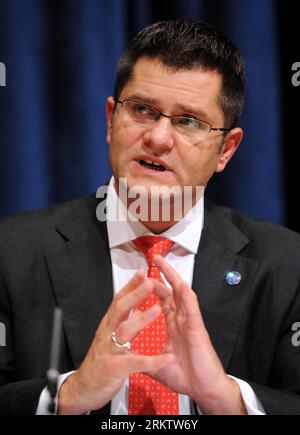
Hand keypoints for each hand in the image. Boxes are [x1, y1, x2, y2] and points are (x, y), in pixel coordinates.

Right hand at [58, 270, 174, 414]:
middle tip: (149, 283)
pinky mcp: (114, 368)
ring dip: (141, 319)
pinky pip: (135, 362)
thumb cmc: (99, 361)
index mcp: (108, 325)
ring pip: (124, 330)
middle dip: (135, 294)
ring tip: (157, 309)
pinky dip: (152, 360)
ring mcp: (109, 349)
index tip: (142, 272)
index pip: (119, 300)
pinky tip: (167, 358)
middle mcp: (107, 333)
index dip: (130, 286)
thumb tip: (134, 305)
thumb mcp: (108, 336)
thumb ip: (121, 321)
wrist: (83, 388)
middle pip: (120, 309)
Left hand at [146, 255, 246, 414]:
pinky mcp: (198, 329)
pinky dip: (187, 296)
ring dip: (173, 277)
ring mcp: (190, 322)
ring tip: (163, 263)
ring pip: (182, 294)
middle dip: (163, 274)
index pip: (163, 299)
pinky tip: (181, 284)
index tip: (144, 276)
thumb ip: (148, 357)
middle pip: (172, 291)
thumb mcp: (160, 364)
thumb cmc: (187, 376)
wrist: (203, 390)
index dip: (153, 287)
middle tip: (154, 259)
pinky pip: (193, 309)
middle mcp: (182, 319)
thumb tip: (133, 358)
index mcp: (174, 325)